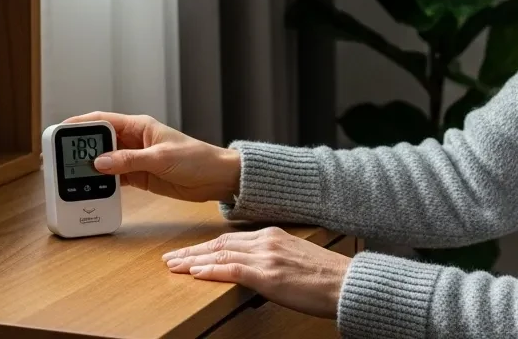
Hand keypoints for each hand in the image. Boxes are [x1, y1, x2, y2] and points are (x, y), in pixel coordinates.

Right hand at [61, 112, 240, 203]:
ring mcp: (135, 159)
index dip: (79, 124)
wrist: (216, 179)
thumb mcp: (161, 158)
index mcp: (139, 126)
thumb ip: (129, 161)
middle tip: (58, 158)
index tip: (60, 131)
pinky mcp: (139, 176)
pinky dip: (102, 183)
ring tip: (69, 176)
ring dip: (89, 168)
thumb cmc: (196, 159)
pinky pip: (114, 178)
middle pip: (99, 142)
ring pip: (104, 161)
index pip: (102, 121)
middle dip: (79, 149)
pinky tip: (90, 189)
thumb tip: (99, 162)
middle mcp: (134, 140)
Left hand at [163, 227, 350, 319]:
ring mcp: (266, 257)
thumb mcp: (297, 258)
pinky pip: (231, 269)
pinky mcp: (268, 275)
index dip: (205, 246)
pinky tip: (195, 273)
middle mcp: (266, 241)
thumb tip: (258, 269)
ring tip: (174, 266)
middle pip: (219, 244)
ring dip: (193, 260)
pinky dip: (211, 270)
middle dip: (192, 251)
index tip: (189, 252)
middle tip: (170, 258)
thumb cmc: (327, 277)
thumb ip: (274, 258)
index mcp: (273, 235)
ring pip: (220, 254)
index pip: (230, 238)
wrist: (347, 282)